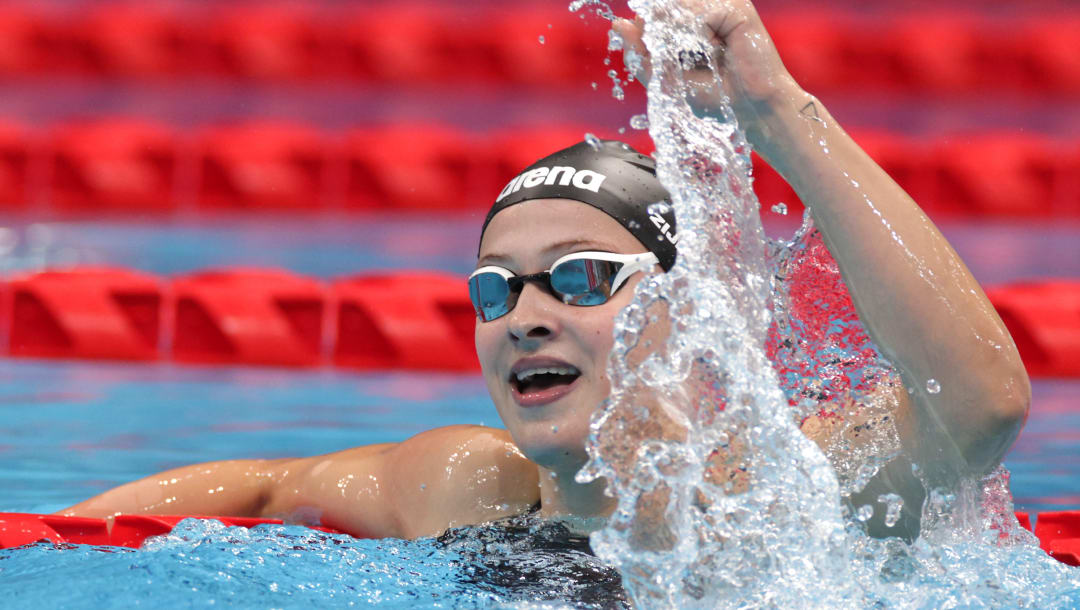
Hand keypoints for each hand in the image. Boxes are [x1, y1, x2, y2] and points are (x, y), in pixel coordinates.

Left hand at [613, 0, 803, 148]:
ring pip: (677, 7)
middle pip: (663, 8)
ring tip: (700, 55)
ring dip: (678, 35)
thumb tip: (619, 26)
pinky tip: (713, 48)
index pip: (655, 12)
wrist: (751, 109)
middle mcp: (705, 7)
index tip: (643, 47)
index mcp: (690, 21)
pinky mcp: (737, 9)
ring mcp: (722, 5)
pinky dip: (698, 34)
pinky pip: (700, 12)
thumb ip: (642, 56)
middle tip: (677, 58)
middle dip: (657, 33)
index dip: (644, 27)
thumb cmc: (716, 95)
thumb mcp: (669, 79)